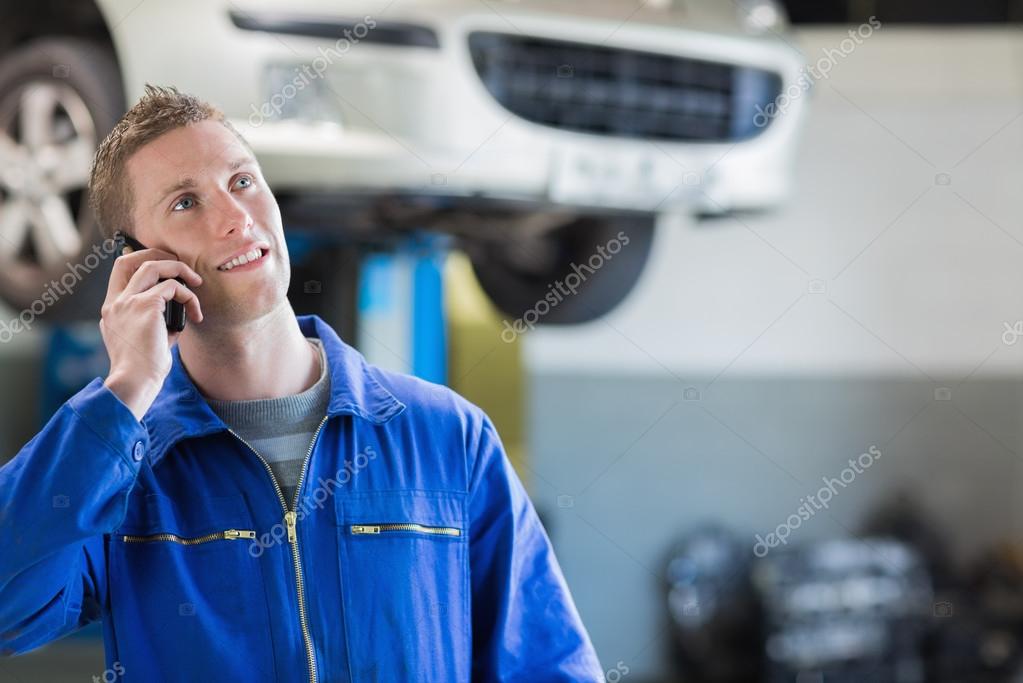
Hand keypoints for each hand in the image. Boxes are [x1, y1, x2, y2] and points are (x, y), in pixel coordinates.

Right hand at [100, 245, 202, 420]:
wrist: (135, 382)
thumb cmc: (144, 368)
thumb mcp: (147, 339)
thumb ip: (156, 320)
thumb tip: (180, 309)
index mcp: (111, 310)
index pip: (119, 272)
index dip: (141, 261)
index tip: (166, 268)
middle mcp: (115, 303)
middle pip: (130, 260)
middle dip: (158, 256)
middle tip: (182, 267)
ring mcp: (127, 302)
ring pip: (153, 266)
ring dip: (179, 269)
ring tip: (196, 282)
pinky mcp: (146, 306)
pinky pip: (173, 287)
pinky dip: (189, 297)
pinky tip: (196, 314)